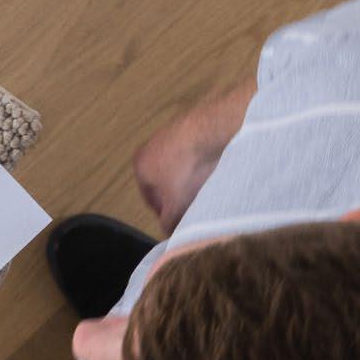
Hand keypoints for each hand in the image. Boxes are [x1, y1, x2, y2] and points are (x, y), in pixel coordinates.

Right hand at [131, 77, 257, 234]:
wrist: (212, 130)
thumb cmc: (187, 169)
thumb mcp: (176, 205)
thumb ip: (169, 222)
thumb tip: (170, 233)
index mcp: (140, 165)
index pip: (150, 199)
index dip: (167, 214)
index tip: (183, 222)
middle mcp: (151, 147)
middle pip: (166, 181)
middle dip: (181, 195)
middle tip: (199, 207)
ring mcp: (172, 133)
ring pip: (183, 166)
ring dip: (194, 179)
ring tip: (212, 189)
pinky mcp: (194, 125)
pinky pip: (198, 152)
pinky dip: (206, 163)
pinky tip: (219, 170)